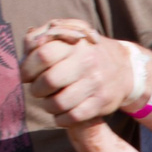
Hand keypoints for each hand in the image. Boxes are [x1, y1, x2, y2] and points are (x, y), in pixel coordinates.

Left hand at [22, 19, 147, 125]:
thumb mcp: (70, 33)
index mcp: (76, 43)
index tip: (27, 75)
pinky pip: (73, 117)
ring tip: (49, 101)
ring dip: (48, 106)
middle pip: (49, 81)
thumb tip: (27, 48)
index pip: (43, 54)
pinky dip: (61, 118)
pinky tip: (61, 112)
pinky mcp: (102, 103)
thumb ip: (45, 35)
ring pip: (59, 103)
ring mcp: (96, 83)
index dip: (28, 68)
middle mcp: (87, 62)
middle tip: (38, 89)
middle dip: (37, 89)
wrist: (124, 68)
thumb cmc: (86, 50)